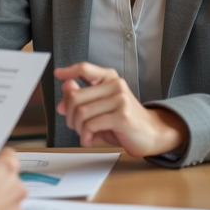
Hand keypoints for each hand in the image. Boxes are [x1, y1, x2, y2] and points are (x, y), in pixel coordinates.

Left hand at [54, 62, 188, 156]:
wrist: (152, 134)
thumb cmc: (123, 121)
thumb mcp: (100, 108)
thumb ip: (82, 99)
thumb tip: (64, 94)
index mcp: (109, 78)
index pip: (85, 68)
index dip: (69, 71)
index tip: (58, 74)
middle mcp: (115, 84)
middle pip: (75, 96)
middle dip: (70, 116)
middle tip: (75, 127)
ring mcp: (120, 99)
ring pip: (81, 112)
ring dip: (78, 128)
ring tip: (84, 135)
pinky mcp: (122, 115)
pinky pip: (91, 125)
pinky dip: (85, 136)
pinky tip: (89, 140)